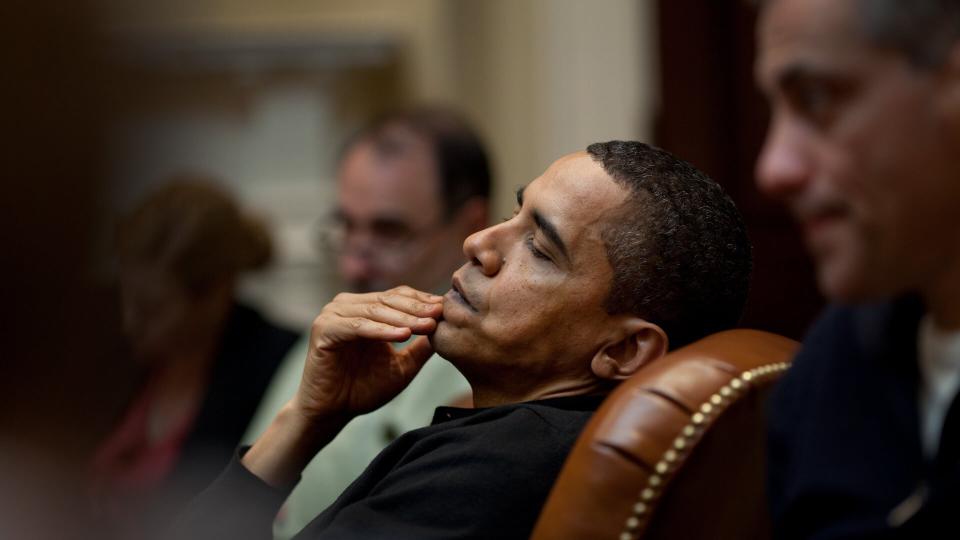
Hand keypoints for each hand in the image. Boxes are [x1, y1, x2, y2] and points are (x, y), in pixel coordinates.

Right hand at [292, 286, 443, 421]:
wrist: (332, 412)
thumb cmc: (363, 389)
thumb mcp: (402, 366)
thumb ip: (421, 347)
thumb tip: (447, 330)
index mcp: (365, 308)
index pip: (398, 296)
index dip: (423, 301)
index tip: (446, 310)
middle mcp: (347, 305)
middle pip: (389, 299)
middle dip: (417, 308)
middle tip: (439, 314)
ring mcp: (333, 314)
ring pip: (375, 311)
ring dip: (403, 318)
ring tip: (427, 325)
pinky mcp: (324, 328)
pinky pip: (358, 326)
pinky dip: (381, 331)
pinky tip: (402, 335)